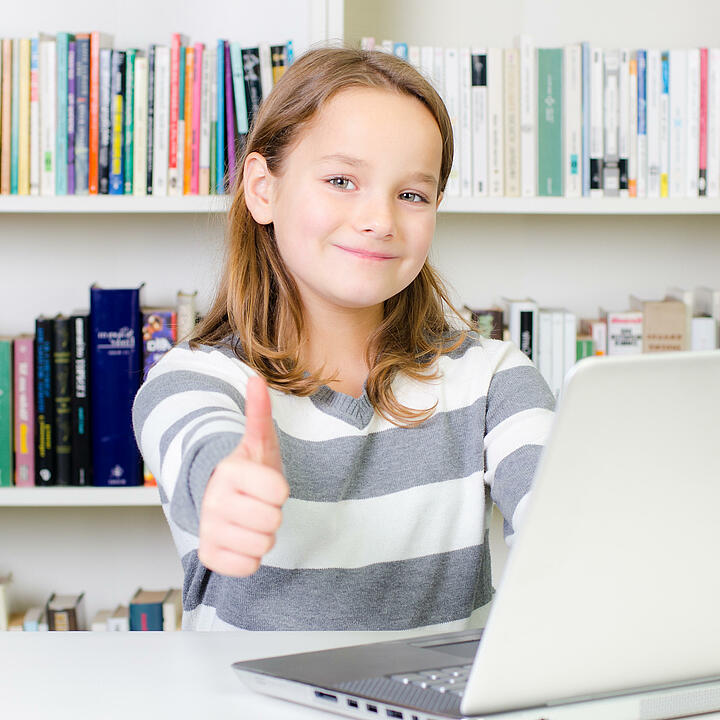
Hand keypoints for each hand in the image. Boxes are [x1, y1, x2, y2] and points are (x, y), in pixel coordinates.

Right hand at [198, 376, 288, 576]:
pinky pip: (248, 566)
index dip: (279, 489)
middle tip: (257, 503)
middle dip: (272, 513)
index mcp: (228, 471)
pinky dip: (250, 557)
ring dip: (262, 535)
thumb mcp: (259, 442)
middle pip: (273, 520)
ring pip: (263, 545)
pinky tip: (240, 539)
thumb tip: (256, 379)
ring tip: (249, 519)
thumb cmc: (247, 471)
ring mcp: (208, 529)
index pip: (279, 492)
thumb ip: (259, 412)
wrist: (222, 500)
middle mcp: (213, 500)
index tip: (264, 483)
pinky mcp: (208, 556)